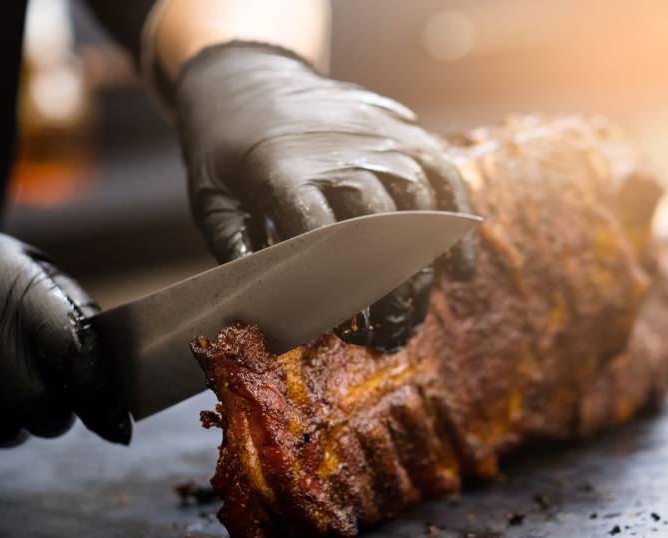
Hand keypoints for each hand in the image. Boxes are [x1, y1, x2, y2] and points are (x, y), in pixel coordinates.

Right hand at [0, 209, 129, 461]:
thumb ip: (78, 320)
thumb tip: (115, 381)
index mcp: (19, 295)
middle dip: (54, 409)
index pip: (75, 354)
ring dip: (14, 421)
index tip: (116, 418)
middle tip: (43, 388)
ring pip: (4, 434)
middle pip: (41, 409)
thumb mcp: (33, 273)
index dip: (99, 392)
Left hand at [173, 41, 475, 351]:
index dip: (340, 285)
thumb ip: (232, 245)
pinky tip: (457, 269)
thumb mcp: (210, 196)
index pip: (322, 235)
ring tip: (416, 313)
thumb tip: (258, 294)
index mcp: (285, 172)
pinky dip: (458, 225)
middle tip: (391, 332)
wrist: (248, 75)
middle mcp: (340, 154)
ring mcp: (377, 140)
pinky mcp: (403, 132)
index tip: (350, 325)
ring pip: (417, 206)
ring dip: (423, 267)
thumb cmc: (225, 148)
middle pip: (377, 226)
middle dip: (390, 286)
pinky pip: (443, 177)